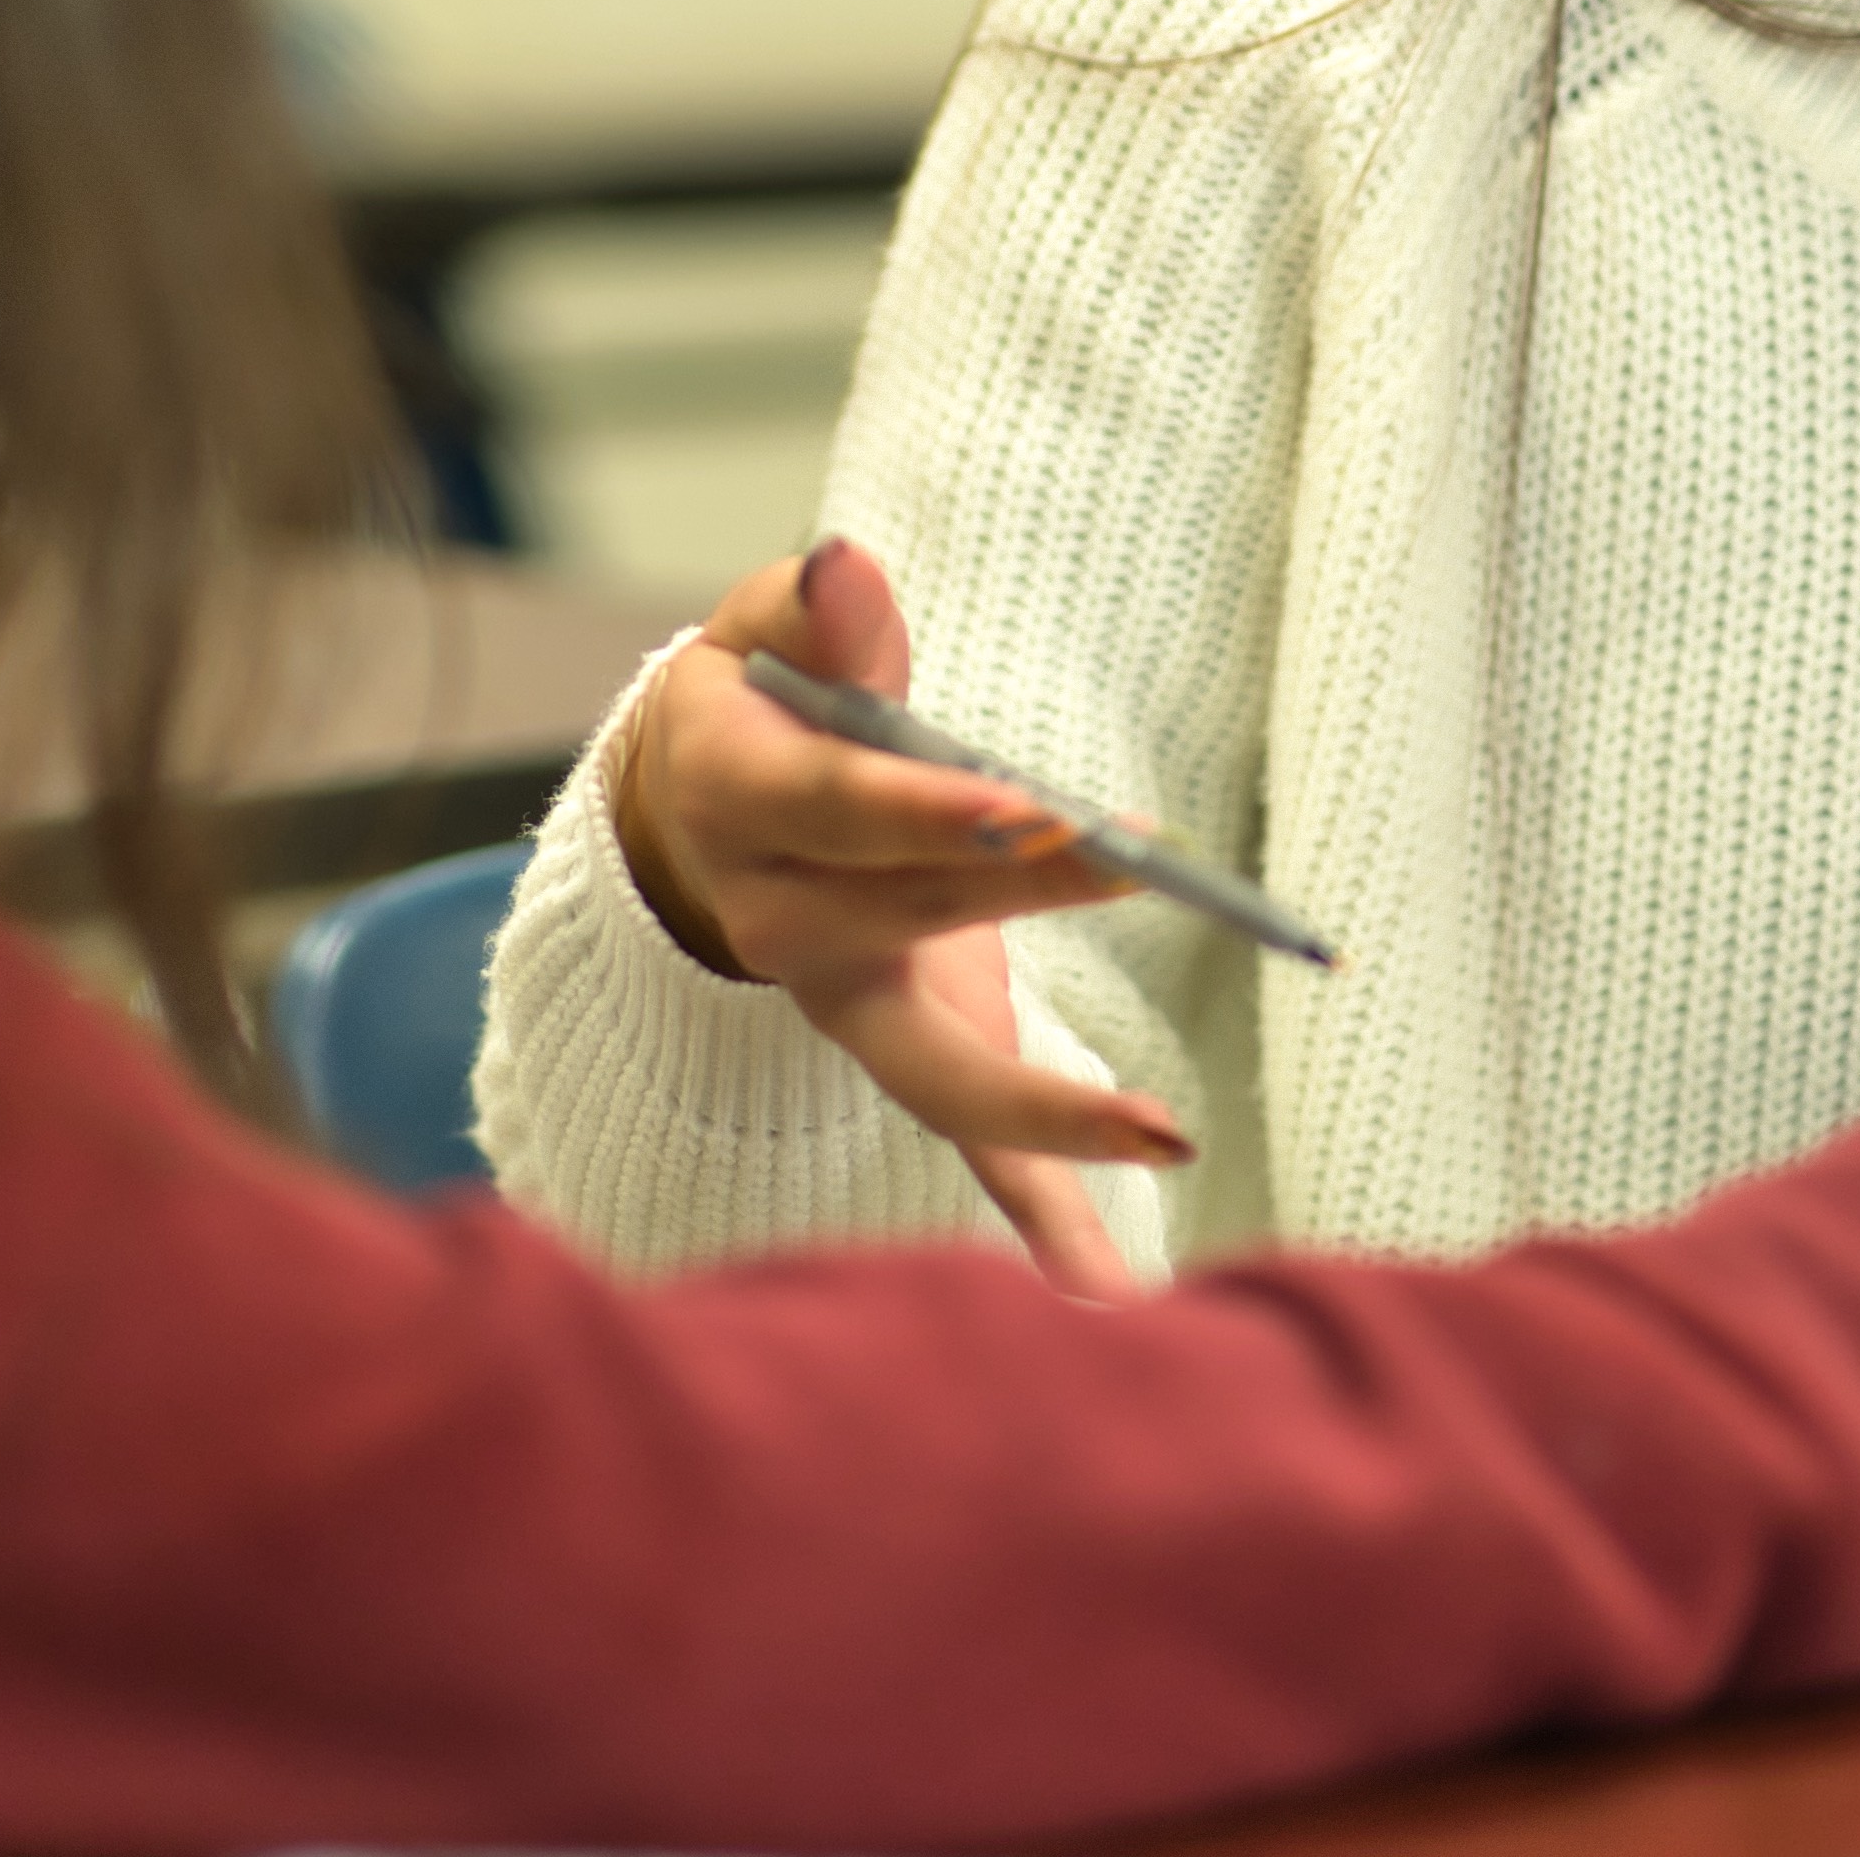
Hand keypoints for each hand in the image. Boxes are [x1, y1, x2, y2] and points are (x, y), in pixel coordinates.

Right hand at [604, 535, 1185, 1293]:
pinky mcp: (897, 1044)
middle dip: (1028, 889)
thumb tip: (850, 565)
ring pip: (940, 1067)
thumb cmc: (757, 692)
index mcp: (740, 797)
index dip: (927, 810)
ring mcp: (840, 1001)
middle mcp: (781, 919)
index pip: (840, 807)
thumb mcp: (759, 627)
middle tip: (1137, 858)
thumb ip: (813, 604)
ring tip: (1168, 1136)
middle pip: (913, 912)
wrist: (691, 806)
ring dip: (1051, 1109)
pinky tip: (1111, 1294)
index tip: (1025, 807)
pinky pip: (966, 1139)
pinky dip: (1038, 1219)